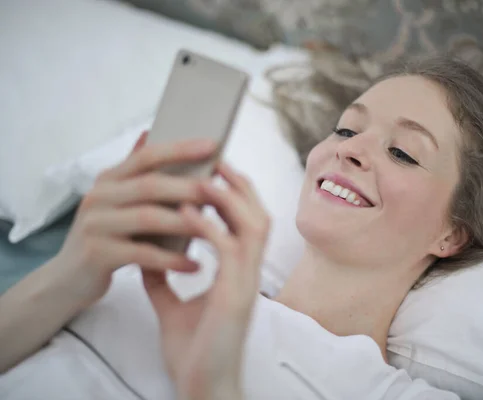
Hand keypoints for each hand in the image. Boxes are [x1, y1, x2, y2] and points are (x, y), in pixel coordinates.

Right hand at [52, 132, 217, 308]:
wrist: (67, 279)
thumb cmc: (104, 237)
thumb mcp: (115, 201)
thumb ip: (134, 173)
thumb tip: (150, 134)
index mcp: (109, 179)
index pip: (146, 156)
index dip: (179, 149)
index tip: (212, 146)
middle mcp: (99, 197)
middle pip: (150, 185)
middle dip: (189, 187)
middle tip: (221, 192)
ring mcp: (96, 225)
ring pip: (148, 218)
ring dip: (186, 223)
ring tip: (215, 229)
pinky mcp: (97, 255)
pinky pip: (142, 254)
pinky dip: (171, 259)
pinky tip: (194, 265)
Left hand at [142, 162, 269, 399]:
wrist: (202, 387)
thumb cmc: (194, 351)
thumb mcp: (172, 307)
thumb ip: (162, 281)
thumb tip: (146, 257)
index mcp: (237, 275)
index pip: (247, 224)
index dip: (236, 195)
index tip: (215, 172)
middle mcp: (248, 274)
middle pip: (259, 215)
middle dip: (240, 186)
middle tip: (217, 162)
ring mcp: (245, 284)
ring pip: (254, 226)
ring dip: (232, 198)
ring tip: (206, 178)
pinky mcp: (235, 296)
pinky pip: (231, 250)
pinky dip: (213, 226)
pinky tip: (190, 213)